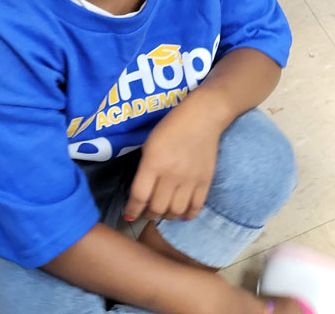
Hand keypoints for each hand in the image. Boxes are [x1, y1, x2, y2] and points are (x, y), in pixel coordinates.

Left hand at [124, 98, 220, 221]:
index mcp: (154, 163)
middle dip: (148, 214)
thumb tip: (142, 191)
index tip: (129, 214)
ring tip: (164, 212)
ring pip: (176, 211)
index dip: (132, 210)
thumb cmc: (171, 126)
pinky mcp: (205, 181)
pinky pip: (196, 207)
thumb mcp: (150, 144)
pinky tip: (182, 214)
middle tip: (146, 212)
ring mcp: (190, 180)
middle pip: (157, 208)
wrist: (202, 117)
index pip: (140, 196)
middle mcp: (171, 175)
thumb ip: (145, 168)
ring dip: (167, 216)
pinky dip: (187, 215)